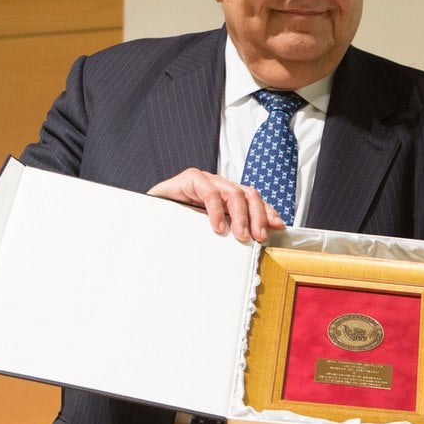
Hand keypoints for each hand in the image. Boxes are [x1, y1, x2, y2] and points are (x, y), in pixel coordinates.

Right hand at [148, 168, 284, 242]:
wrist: (146, 216)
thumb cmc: (178, 225)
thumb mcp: (209, 230)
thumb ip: (228, 231)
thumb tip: (253, 244)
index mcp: (227, 196)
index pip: (254, 200)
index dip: (267, 212)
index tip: (277, 228)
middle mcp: (220, 185)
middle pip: (249, 194)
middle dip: (258, 216)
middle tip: (259, 237)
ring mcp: (206, 180)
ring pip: (234, 193)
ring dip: (241, 217)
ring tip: (240, 236)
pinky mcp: (191, 179)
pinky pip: (210, 193)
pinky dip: (217, 211)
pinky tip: (218, 227)